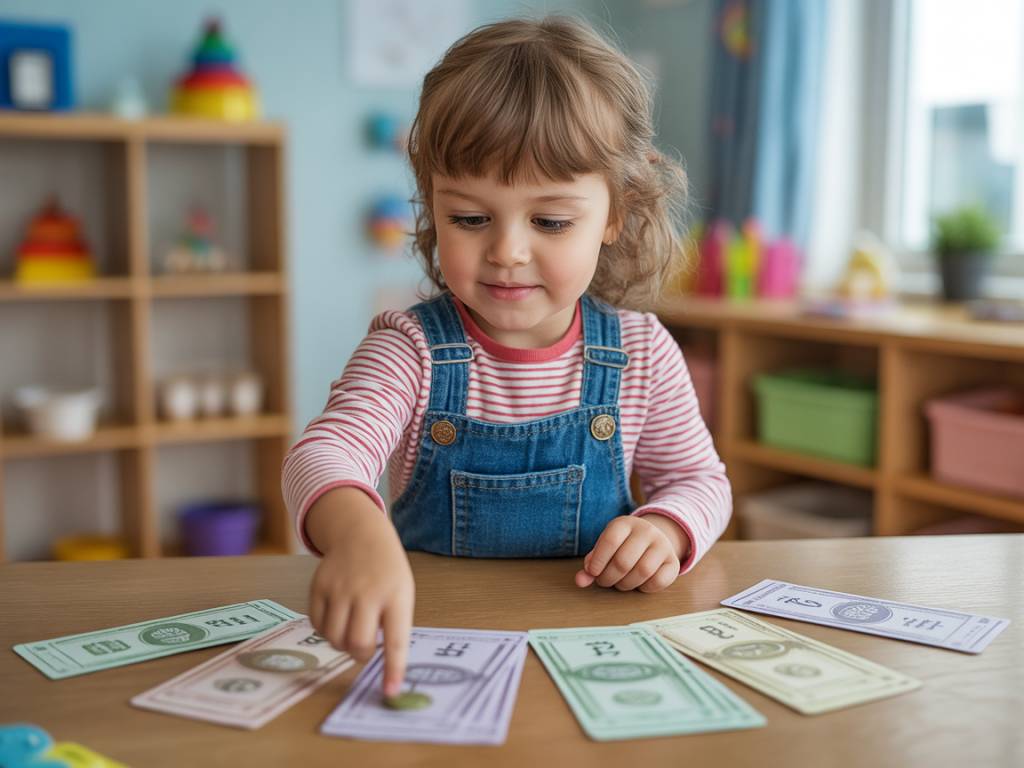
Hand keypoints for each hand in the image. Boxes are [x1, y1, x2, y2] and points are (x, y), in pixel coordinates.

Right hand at [307, 493, 413, 697]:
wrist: (361, 535)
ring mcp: (340, 588)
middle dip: (360, 655)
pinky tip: (336, 617)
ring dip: (342, 644)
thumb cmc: (387, 572)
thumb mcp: (401, 593)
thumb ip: (393, 625)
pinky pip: (317, 625)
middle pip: (357, 644)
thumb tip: (381, 666)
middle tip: (364, 648)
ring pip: (335, 638)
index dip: (393, 669)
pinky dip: (326, 630)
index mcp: (396, 596)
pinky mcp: (318, 586)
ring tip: (350, 630)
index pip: (397, 640)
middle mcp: (367, 592)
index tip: (391, 692)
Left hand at [574, 515, 686, 592]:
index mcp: (625, 523)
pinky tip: (638, 584)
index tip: (593, 572)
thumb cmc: (622, 546)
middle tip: (604, 581)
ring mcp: (662, 545)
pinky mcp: (673, 562)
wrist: (653, 538)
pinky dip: (645, 588)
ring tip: (619, 583)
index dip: (598, 561)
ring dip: (626, 584)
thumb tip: (580, 581)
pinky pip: (659, 581)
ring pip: (642, 571)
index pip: (610, 541)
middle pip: (624, 560)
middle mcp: (646, 531)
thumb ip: (591, 563)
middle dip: (609, 577)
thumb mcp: (605, 548)